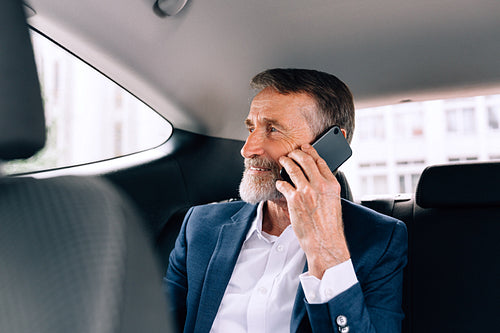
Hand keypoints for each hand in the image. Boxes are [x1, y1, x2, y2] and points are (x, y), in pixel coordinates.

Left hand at [276, 144, 349, 278]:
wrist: (324, 242)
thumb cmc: (329, 226)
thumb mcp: (334, 202)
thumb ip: (326, 188)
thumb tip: (317, 178)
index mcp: (332, 185)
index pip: (320, 161)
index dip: (311, 152)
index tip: (306, 148)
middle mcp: (320, 185)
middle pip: (306, 160)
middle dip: (297, 153)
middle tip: (291, 152)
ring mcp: (306, 191)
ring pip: (293, 168)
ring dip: (286, 162)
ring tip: (282, 160)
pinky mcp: (294, 199)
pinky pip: (283, 184)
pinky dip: (280, 182)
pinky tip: (280, 182)